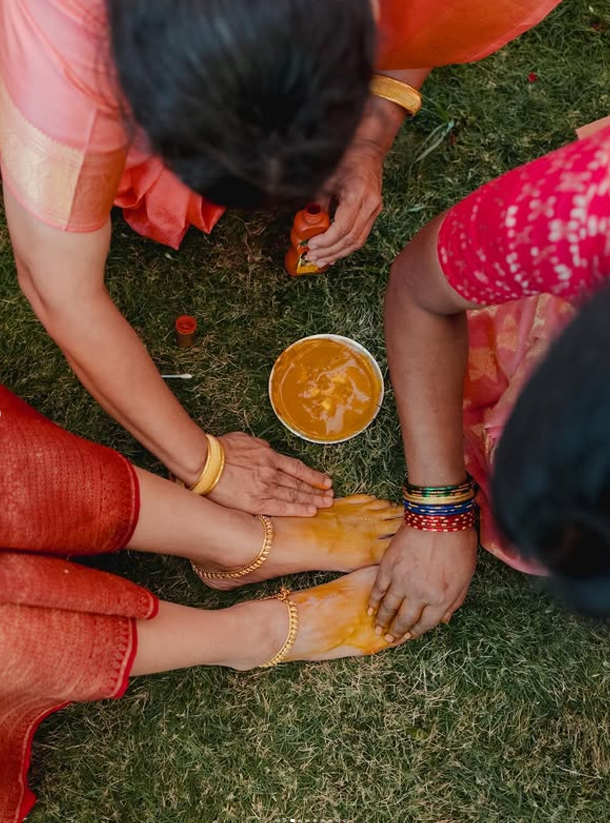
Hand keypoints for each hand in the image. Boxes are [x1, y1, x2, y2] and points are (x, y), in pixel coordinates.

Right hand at [209, 432, 333, 516]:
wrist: (205, 462)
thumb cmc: (220, 449)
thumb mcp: (245, 440)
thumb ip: (260, 447)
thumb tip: (268, 452)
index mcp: (269, 456)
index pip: (297, 468)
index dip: (313, 476)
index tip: (325, 481)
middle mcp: (271, 472)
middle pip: (299, 483)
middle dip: (317, 490)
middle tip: (331, 495)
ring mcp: (265, 488)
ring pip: (294, 495)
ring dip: (312, 500)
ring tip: (326, 504)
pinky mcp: (256, 503)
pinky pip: (282, 508)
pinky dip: (297, 509)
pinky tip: (310, 512)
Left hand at [306, 141, 383, 267]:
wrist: (369, 153)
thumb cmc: (347, 162)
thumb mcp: (328, 180)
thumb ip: (319, 204)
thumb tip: (309, 225)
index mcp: (358, 194)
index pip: (343, 227)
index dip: (327, 240)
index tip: (312, 245)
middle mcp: (370, 204)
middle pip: (350, 238)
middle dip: (330, 251)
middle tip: (313, 257)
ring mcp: (375, 210)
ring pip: (357, 242)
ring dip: (337, 254)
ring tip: (320, 260)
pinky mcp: (374, 214)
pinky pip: (360, 237)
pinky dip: (345, 248)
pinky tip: (333, 254)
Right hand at [367, 524, 476, 640]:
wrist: (439, 516)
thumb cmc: (458, 543)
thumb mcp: (466, 575)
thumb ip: (455, 600)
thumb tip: (444, 619)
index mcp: (442, 598)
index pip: (426, 624)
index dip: (415, 632)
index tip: (408, 636)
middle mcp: (421, 594)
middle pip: (405, 619)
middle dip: (396, 632)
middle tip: (388, 638)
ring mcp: (402, 581)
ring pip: (388, 607)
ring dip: (382, 620)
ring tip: (377, 628)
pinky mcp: (388, 567)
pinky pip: (378, 589)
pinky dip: (373, 600)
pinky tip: (370, 608)